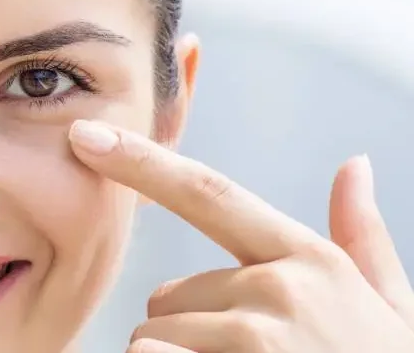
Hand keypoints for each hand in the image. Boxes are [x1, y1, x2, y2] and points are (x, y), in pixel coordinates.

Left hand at [68, 120, 413, 352]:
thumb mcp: (392, 309)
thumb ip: (362, 240)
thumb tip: (354, 165)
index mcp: (310, 260)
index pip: (208, 193)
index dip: (141, 162)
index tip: (86, 136)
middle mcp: (277, 288)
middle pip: (166, 294)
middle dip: (182, 326)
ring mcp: (252, 336)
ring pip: (151, 338)